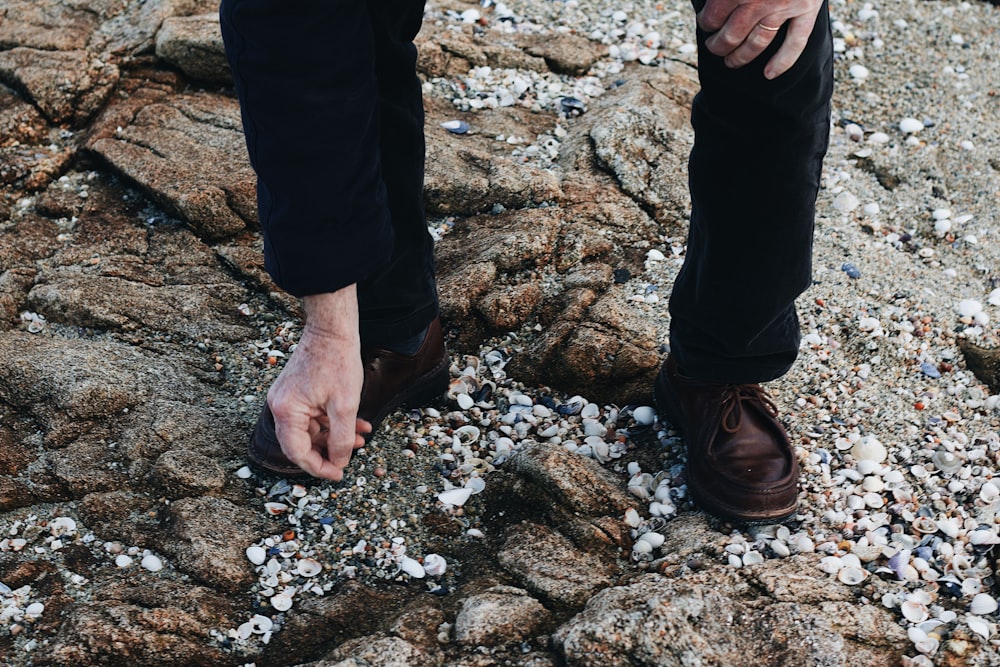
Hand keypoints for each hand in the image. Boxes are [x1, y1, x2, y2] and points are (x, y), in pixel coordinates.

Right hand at [266, 286, 370, 479]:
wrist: (333, 329)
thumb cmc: (337, 361)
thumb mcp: (345, 406)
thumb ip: (341, 438)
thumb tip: (339, 462)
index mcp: (286, 411)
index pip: (297, 452)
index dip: (318, 467)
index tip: (337, 474)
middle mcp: (281, 406)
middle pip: (303, 442)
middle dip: (330, 451)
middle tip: (351, 458)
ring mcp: (289, 398)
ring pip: (312, 429)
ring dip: (336, 435)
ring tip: (361, 438)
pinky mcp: (298, 391)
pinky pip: (314, 415)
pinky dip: (333, 421)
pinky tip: (357, 423)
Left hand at [698, 0, 823, 78]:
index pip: (713, 16)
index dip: (706, 24)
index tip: (706, 24)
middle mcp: (759, 0)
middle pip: (731, 35)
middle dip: (718, 46)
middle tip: (714, 48)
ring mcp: (784, 7)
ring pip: (756, 43)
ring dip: (740, 57)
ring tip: (730, 63)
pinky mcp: (807, 10)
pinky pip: (795, 42)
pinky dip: (783, 61)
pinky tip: (769, 74)